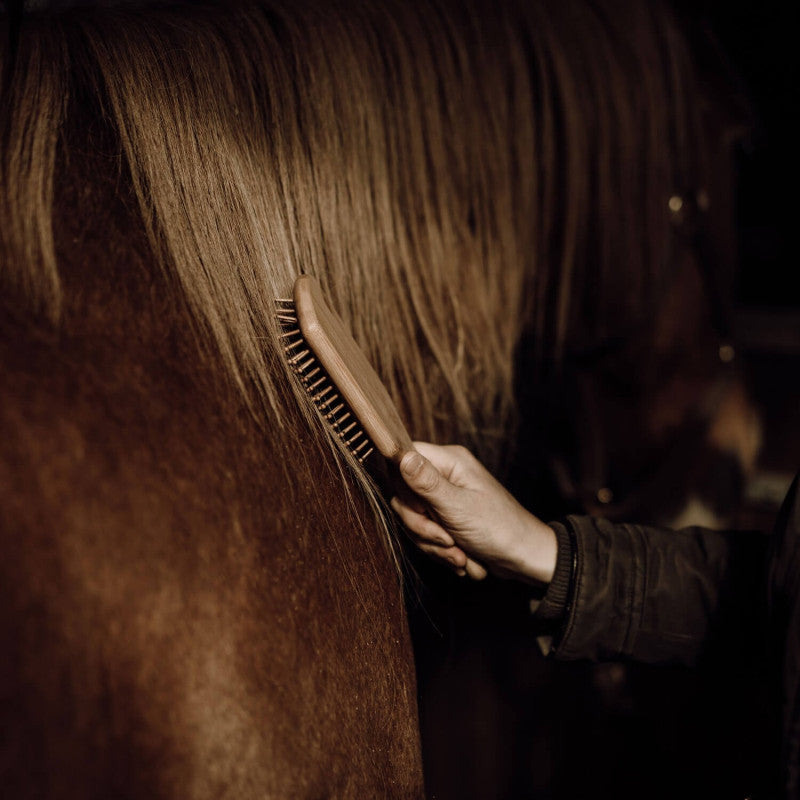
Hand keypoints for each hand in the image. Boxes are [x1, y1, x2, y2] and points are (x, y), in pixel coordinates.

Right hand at [391, 442, 556, 584]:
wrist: (524, 559)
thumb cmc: (499, 529)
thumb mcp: (458, 507)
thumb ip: (427, 483)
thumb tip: (402, 456)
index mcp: (450, 461)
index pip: (404, 460)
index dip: (404, 488)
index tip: (422, 509)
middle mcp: (445, 475)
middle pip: (405, 497)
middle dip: (423, 528)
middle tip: (447, 541)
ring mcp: (445, 498)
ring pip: (414, 520)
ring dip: (435, 545)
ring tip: (461, 555)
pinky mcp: (447, 519)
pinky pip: (426, 534)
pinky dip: (441, 551)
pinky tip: (462, 559)